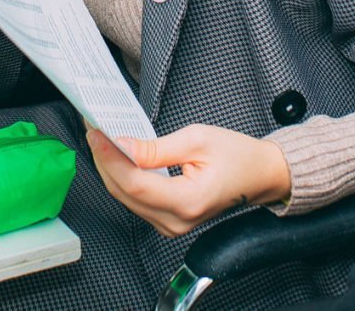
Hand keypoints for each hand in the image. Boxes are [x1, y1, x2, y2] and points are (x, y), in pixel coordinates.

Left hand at [85, 124, 290, 237]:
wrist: (260, 176)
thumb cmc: (237, 156)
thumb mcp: (197, 140)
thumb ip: (155, 148)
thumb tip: (122, 145)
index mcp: (188, 202)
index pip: (135, 184)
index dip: (110, 158)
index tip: (96, 133)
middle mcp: (176, 221)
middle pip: (124, 192)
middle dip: (104, 160)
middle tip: (93, 130)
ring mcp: (171, 225)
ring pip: (126, 197)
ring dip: (110, 168)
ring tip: (102, 139)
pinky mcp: (168, 220)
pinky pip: (136, 200)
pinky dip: (123, 177)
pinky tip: (117, 156)